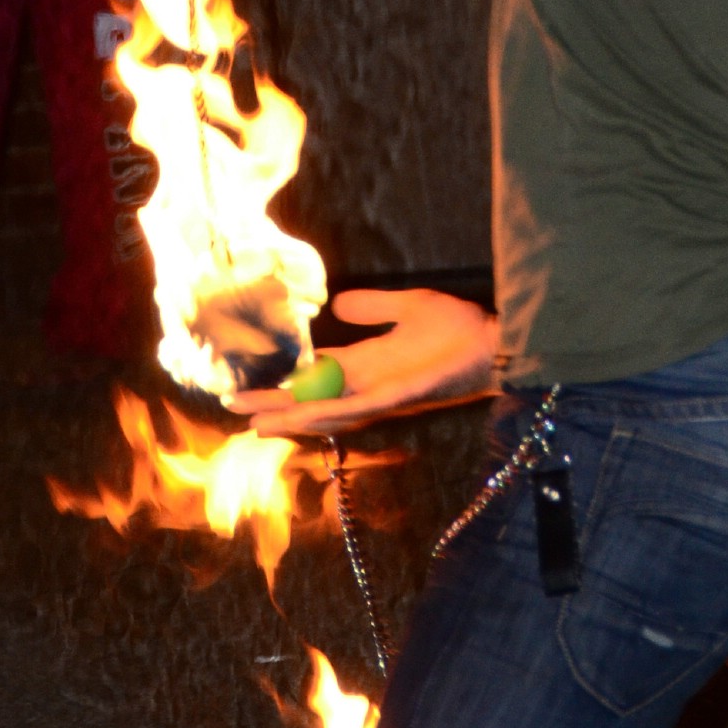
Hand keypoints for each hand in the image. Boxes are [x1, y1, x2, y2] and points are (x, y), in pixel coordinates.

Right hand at [224, 289, 497, 435]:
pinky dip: (323, 414)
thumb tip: (336, 304)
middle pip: (312, 400)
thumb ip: (372, 307)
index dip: (285, 383)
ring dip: (291, 419)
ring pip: (326, 413)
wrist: (493, 342)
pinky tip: (300, 416)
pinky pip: (353, 410)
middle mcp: (369, 386)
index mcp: (367, 364)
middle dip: (275, 407)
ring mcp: (380, 396)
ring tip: (254, 423)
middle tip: (235, 409)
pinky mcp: (395, 399)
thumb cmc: (456, 327)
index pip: (316, 378)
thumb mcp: (406, 306)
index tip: (252, 384)